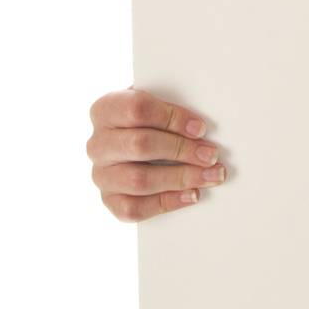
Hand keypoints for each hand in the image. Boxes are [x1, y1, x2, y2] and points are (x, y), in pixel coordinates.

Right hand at [86, 86, 229, 220]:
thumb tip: (202, 127)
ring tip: (211, 175)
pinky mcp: (109, 200)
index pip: (137, 109)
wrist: (136, 141)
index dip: (172, 118)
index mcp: (106, 110)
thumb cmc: (153, 119)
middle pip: (140, 145)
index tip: (201, 128)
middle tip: (211, 155)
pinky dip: (167, 202)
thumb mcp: (160, 101)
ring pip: (138, 180)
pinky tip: (192, 195)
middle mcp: (98, 144)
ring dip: (181, 178)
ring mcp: (100, 174)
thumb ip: (175, 104)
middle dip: (182, 150)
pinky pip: (133, 208)